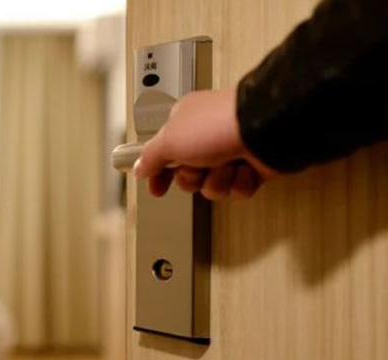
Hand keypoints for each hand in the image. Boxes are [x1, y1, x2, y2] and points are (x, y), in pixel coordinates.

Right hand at [132, 88, 278, 199]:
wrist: (267, 129)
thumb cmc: (218, 125)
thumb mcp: (169, 140)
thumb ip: (149, 157)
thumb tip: (138, 167)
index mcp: (185, 123)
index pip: (163, 153)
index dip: (158, 174)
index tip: (156, 189)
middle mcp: (207, 137)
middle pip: (188, 176)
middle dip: (194, 178)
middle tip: (199, 167)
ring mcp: (231, 151)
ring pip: (213, 185)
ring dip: (219, 180)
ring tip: (228, 163)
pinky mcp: (253, 166)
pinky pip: (238, 189)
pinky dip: (241, 182)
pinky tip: (245, 168)